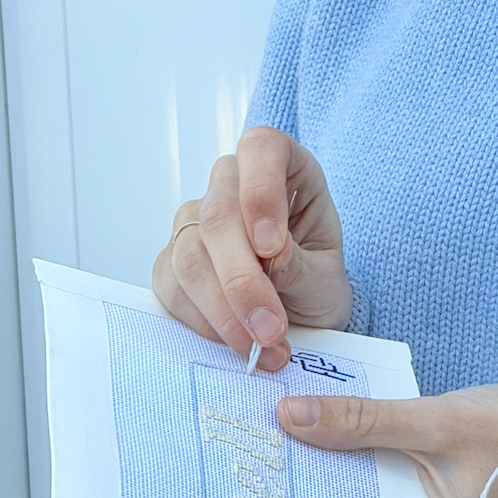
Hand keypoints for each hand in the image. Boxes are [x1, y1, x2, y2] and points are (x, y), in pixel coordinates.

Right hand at [153, 126, 350, 373]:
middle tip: (270, 328)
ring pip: (189, 254)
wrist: (300, 319)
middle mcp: (233, 186)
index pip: (261, 149)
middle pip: (218, 214)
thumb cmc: (317, 284)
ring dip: (224, 310)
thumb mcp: (326, 277)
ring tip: (262, 348)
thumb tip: (271, 257)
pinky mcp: (171, 263)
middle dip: (243, 279)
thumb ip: (301, 265)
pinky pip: (171, 288)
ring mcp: (196, 222)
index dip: (261, 190)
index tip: (272, 246)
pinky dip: (203, 321)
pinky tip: (234, 342)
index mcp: (284, 168)